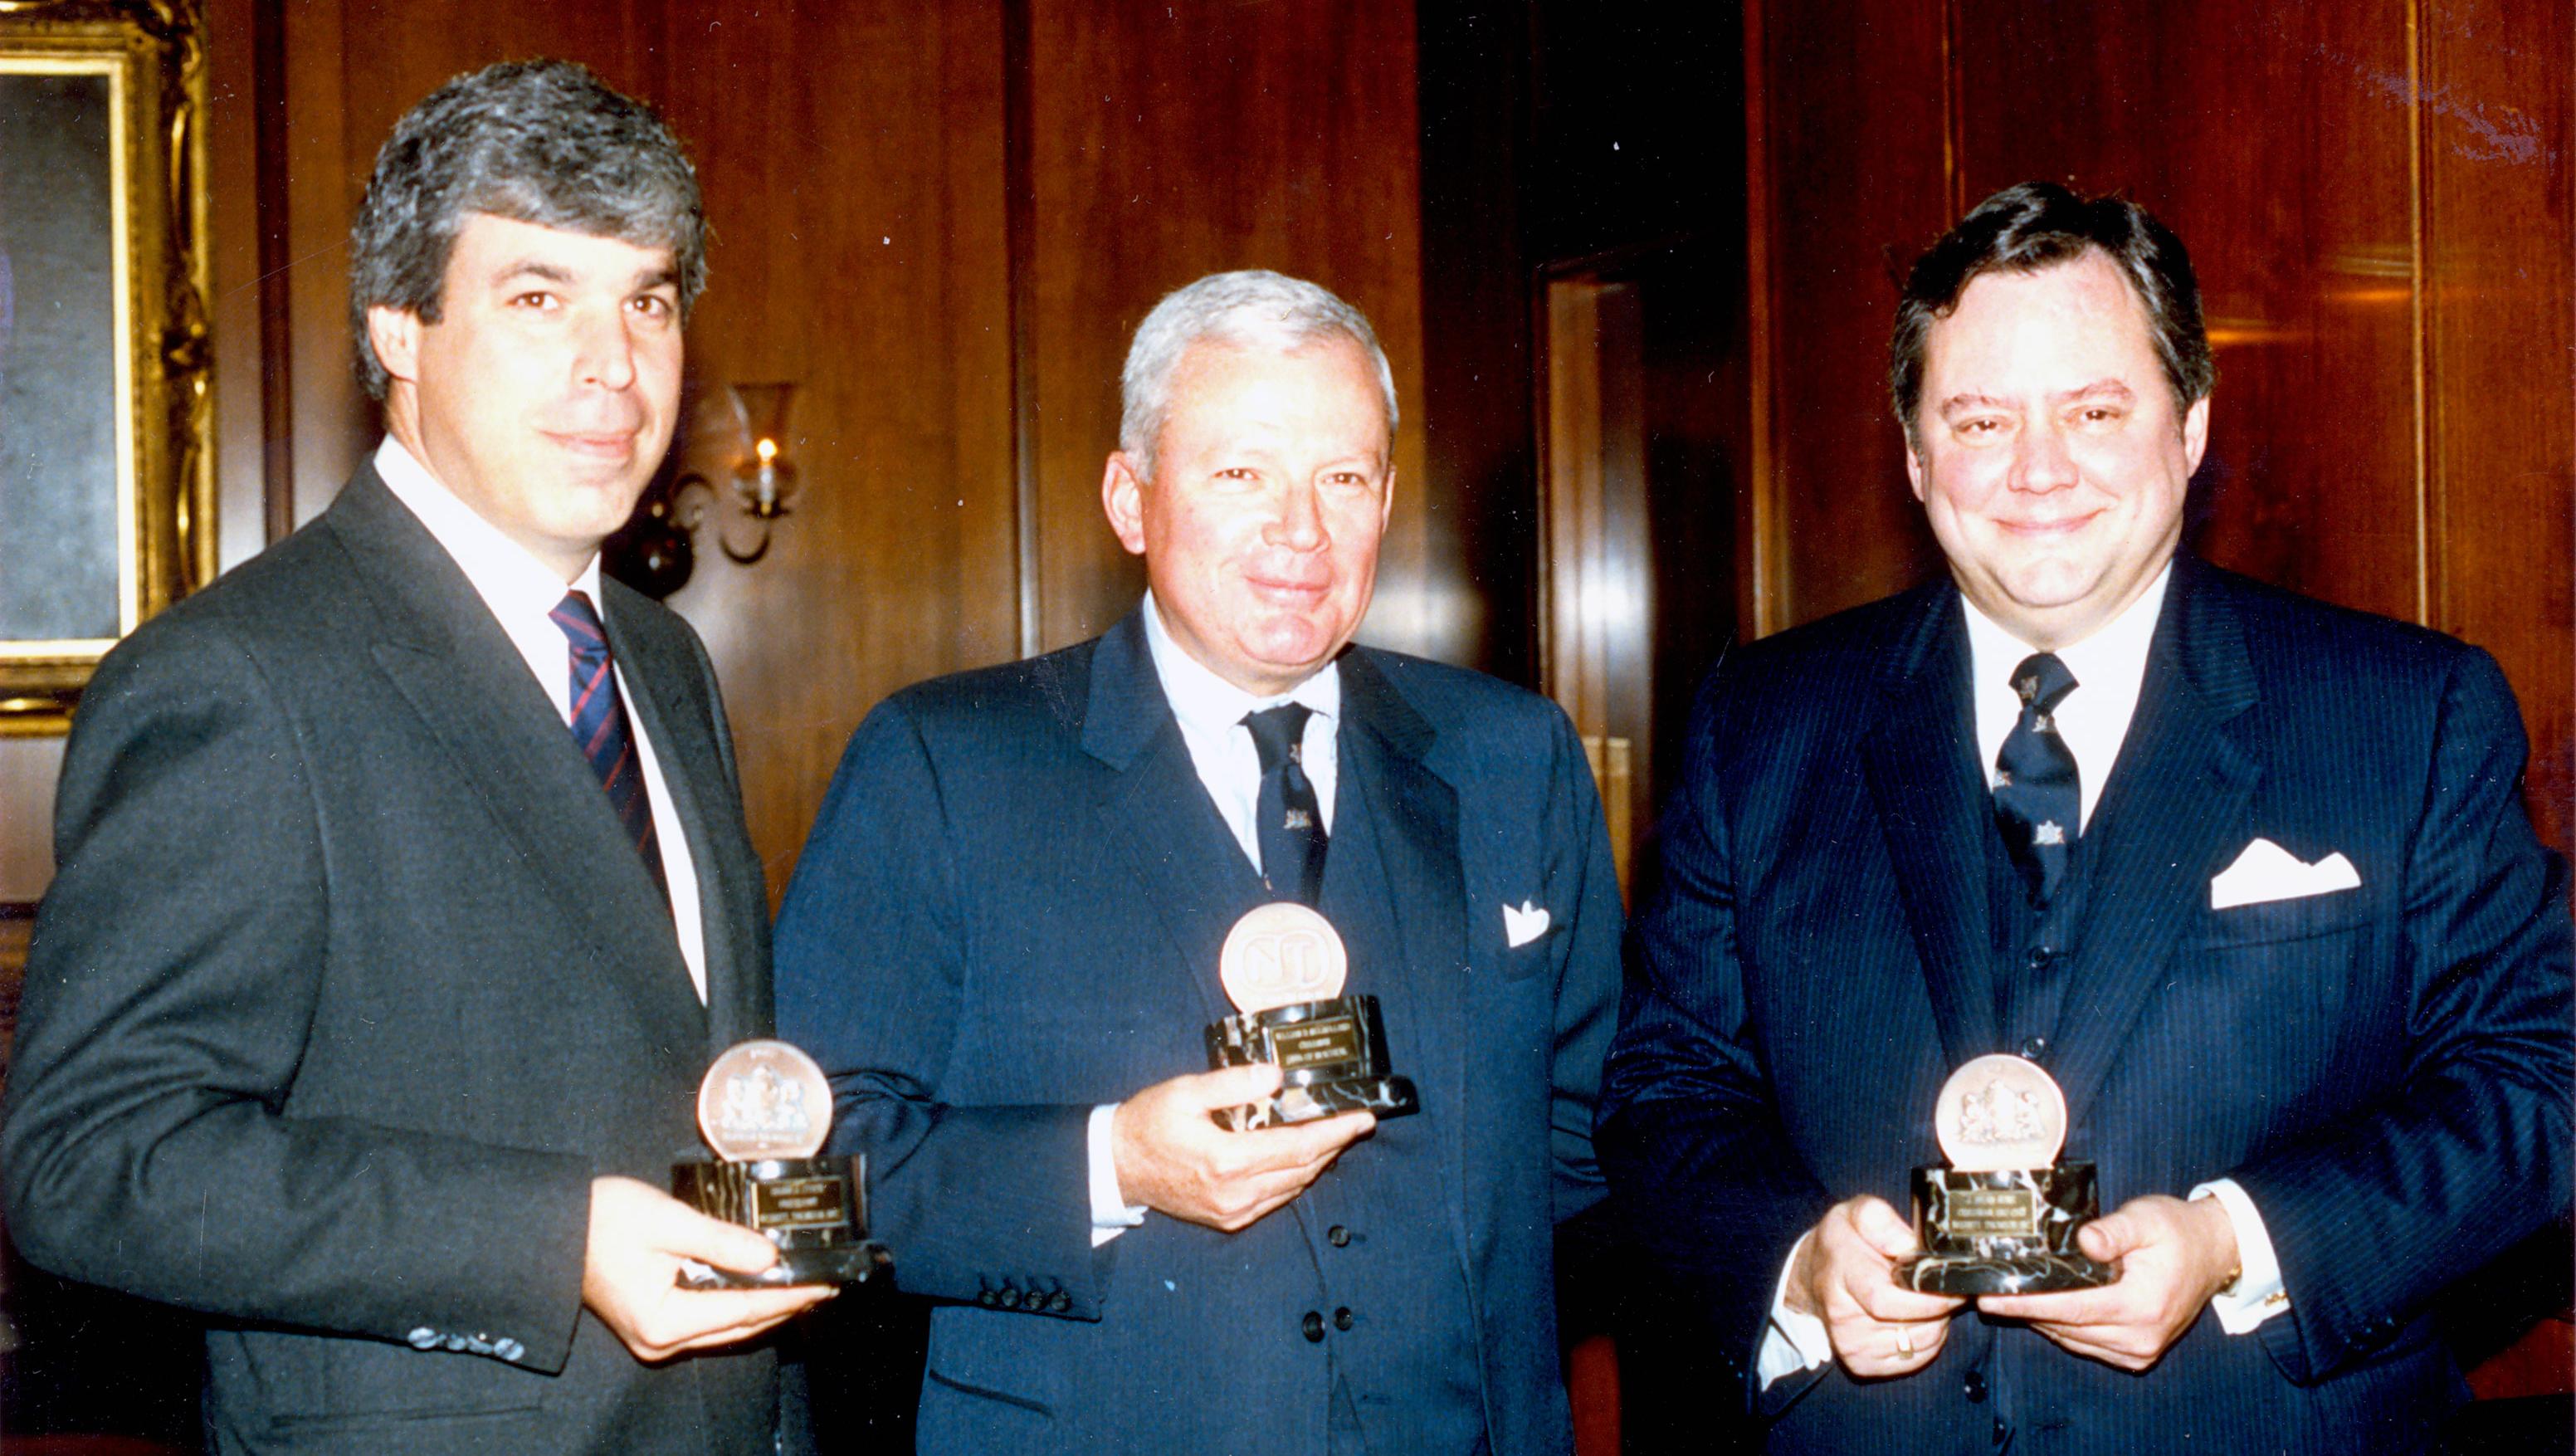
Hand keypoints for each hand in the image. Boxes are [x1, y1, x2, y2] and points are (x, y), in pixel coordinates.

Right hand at [580, 1175, 834, 1361]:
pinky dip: (736, 1306)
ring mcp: (654, 1339)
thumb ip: (722, 1241)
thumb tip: (771, 1258)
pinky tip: (759, 1288)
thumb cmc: (603, 1218)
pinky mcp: (652, 1326)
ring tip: (802, 1285)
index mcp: (663, 1320)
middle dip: (784, 1306)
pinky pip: (706, 1322)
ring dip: (763, 1309)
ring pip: (725, 1329)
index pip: (745, 1311)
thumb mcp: (669, 1222)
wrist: (553, 1226)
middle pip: (739, 1328)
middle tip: (824, 1283)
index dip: (790, 1296)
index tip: (826, 1283)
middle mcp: (660, 1341)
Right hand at [1111, 1063, 1375, 1231]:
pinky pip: (1275, 1200)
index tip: (1362, 1118)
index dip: (1335, 1132)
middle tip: (1355, 1122)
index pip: (1299, 1148)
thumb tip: (1276, 1076)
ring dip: (1317, 1162)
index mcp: (1226, 1160)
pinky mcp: (1228, 1220)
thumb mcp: (1185, 1092)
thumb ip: (1232, 1083)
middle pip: (1303, 1170)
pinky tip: (1300, 1158)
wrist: (1116, 1166)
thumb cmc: (1147, 1124)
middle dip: (1334, 1145)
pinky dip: (1294, 1178)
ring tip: (1333, 1135)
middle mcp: (1235, 1193)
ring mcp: (1233, 1212)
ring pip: (1293, 1187)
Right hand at [1785, 1195, 1964, 1377]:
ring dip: (1936, 1321)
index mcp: (1840, 1276)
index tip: (1950, 1285)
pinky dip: (1928, 1339)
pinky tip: (1915, 1318)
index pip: (1885, 1300)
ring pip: (1920, 1342)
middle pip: (1911, 1324)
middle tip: (1943, 1286)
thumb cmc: (1843, 1243)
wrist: (1814, 1276)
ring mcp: (1851, 1346)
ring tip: (1924, 1298)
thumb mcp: (1855, 1214)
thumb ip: (1880, 1221)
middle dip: (1939, 1306)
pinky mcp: (1863, 1365)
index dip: (1927, 1297)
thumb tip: (1909, 1246)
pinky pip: (1917, 1358)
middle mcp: (1841, 1318)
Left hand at [1978, 1193, 2240, 1371]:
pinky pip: (2086, 1345)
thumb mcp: (2146, 1219)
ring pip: (2072, 1339)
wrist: (2213, 1253)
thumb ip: (2114, 1231)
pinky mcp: (2137, 1354)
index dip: (2027, 1304)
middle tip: (1986, 1292)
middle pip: (2067, 1327)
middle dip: (2024, 1311)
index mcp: (2142, 1306)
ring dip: (2040, 1321)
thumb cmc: (2176, 1231)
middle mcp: (2140, 1337)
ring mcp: (2139, 1350)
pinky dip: (2062, 1328)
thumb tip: (2083, 1240)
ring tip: (2005, 1298)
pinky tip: (2041, 1308)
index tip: (1990, 1298)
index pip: (2071, 1309)